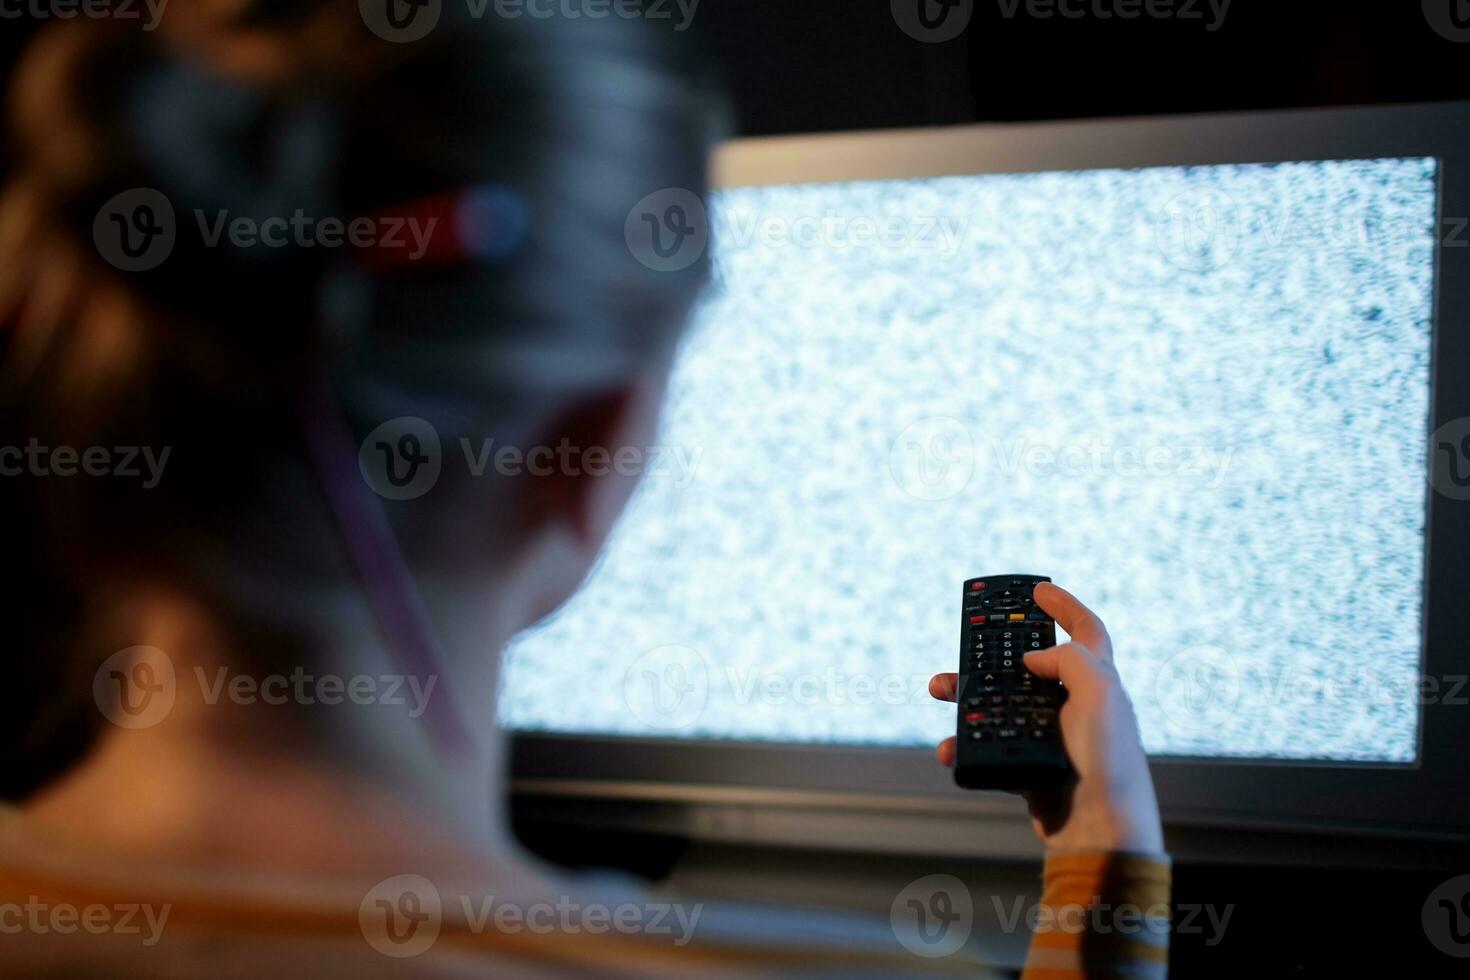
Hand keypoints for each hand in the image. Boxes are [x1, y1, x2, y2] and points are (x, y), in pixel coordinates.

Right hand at [930, 582, 1163, 853]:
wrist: (1098, 831)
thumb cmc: (1107, 762)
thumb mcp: (1099, 694)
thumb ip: (1068, 661)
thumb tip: (1033, 660)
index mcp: (1099, 682)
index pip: (1086, 631)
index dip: (1064, 606)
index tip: (1037, 588)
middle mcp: (1076, 705)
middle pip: (1030, 665)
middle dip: (994, 651)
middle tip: (967, 641)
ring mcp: (1051, 735)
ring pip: (1000, 703)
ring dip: (967, 695)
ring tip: (940, 689)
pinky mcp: (1030, 765)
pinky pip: (989, 744)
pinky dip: (965, 744)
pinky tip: (951, 746)